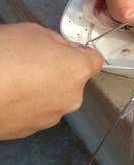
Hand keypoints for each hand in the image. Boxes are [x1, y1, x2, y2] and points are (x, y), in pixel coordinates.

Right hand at [0, 23, 102, 139]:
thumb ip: (57, 42)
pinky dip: (25, 106)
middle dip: (58, 72)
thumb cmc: (4, 55)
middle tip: (30, 63)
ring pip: (53, 99)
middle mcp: (72, 98)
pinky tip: (6, 96)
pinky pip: (34, 113)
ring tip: (13, 80)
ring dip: (41, 91)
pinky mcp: (29, 132)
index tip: (65, 50)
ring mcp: (51, 118)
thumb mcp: (33, 32)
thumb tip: (63, 50)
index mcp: (78, 71)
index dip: (80, 53)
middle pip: (73, 82)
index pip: (94, 60)